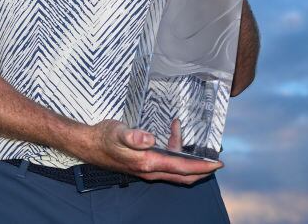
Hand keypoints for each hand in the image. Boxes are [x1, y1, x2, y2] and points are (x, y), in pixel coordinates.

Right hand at [78, 119, 220, 184]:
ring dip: (188, 158)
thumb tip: (150, 139)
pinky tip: (172, 134)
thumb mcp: (117, 132)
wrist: (90, 144)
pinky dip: (175, 152)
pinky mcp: (144, 165)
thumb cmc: (104, 138)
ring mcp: (147, 170)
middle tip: (216, 160)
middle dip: (201, 169)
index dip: (201, 167)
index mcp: (147, 163)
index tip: (217, 164)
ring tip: (189, 138)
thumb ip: (133, 136)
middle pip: (183, 175)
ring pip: (176, 169)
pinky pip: (167, 163)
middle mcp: (150, 170)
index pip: (180, 167)